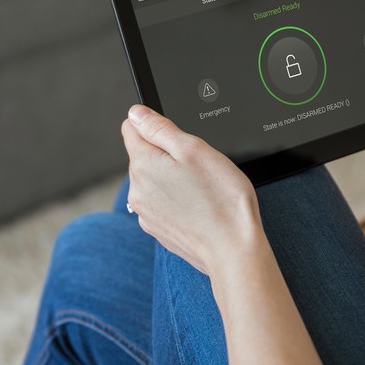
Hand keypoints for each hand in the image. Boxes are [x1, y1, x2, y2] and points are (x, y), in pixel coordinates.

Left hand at [121, 105, 263, 275]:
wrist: (233, 250)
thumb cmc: (221, 198)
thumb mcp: (193, 149)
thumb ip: (159, 128)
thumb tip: (135, 113)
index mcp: (142, 165)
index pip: (131, 130)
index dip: (155, 126)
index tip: (178, 138)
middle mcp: (137, 191)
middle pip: (144, 156)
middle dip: (168, 154)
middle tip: (199, 167)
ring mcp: (146, 214)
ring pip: (155, 181)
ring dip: (173, 178)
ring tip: (201, 189)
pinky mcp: (158, 230)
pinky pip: (163, 203)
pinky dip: (177, 200)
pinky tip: (199, 207)